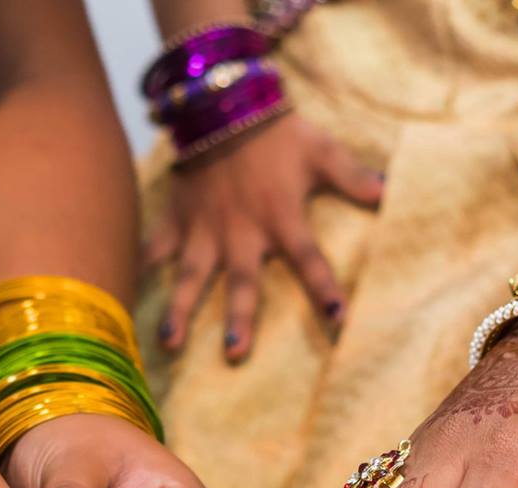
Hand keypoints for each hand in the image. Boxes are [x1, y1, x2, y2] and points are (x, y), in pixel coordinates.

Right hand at [148, 113, 383, 362]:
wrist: (221, 103)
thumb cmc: (276, 132)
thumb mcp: (321, 149)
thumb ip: (352, 176)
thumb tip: (388, 192)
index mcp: (280, 218)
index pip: (309, 259)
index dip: (324, 288)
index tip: (337, 318)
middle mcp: (241, 233)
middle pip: (242, 283)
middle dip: (240, 319)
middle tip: (235, 354)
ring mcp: (204, 229)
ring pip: (192, 277)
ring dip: (181, 310)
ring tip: (169, 344)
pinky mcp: (177, 219)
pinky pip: (156, 249)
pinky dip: (142, 272)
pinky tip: (129, 299)